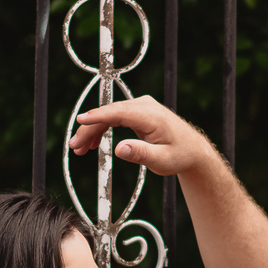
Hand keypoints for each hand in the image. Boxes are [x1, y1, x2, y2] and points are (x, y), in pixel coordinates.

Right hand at [68, 95, 212, 177]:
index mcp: (151, 116)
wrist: (193, 150)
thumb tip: (119, 149)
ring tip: (80, 148)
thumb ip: (141, 154)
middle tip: (74, 146)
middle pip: (110, 113)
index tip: (80, 120)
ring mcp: (141, 107)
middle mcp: (145, 106)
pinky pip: (115, 117)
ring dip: (93, 129)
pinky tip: (93, 143)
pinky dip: (103, 128)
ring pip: (110, 114)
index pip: (119, 112)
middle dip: (89, 128)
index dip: (98, 116)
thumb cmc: (179, 156)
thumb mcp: (161, 161)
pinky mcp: (138, 112)